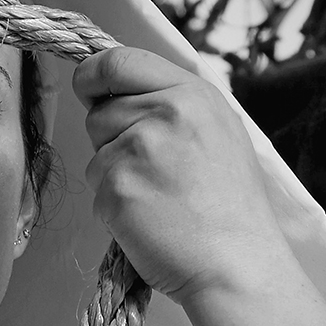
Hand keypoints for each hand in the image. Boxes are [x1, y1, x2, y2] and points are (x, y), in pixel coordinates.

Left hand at [73, 46, 291, 306]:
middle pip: (99, 112)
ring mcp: (137, 149)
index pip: (119, 60)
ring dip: (112, 173)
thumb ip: (172, 105)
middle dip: (110, 138)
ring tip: (157, 197)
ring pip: (94, 152)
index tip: (88, 87)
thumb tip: (117, 92)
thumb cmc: (229, 207)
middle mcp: (164, 114)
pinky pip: (95, 187)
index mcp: (192, 94)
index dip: (93, 74)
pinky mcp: (116, 186)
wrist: (236, 264)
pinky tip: (148, 218)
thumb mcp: (217, 132)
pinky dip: (113, 205)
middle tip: (151, 170)